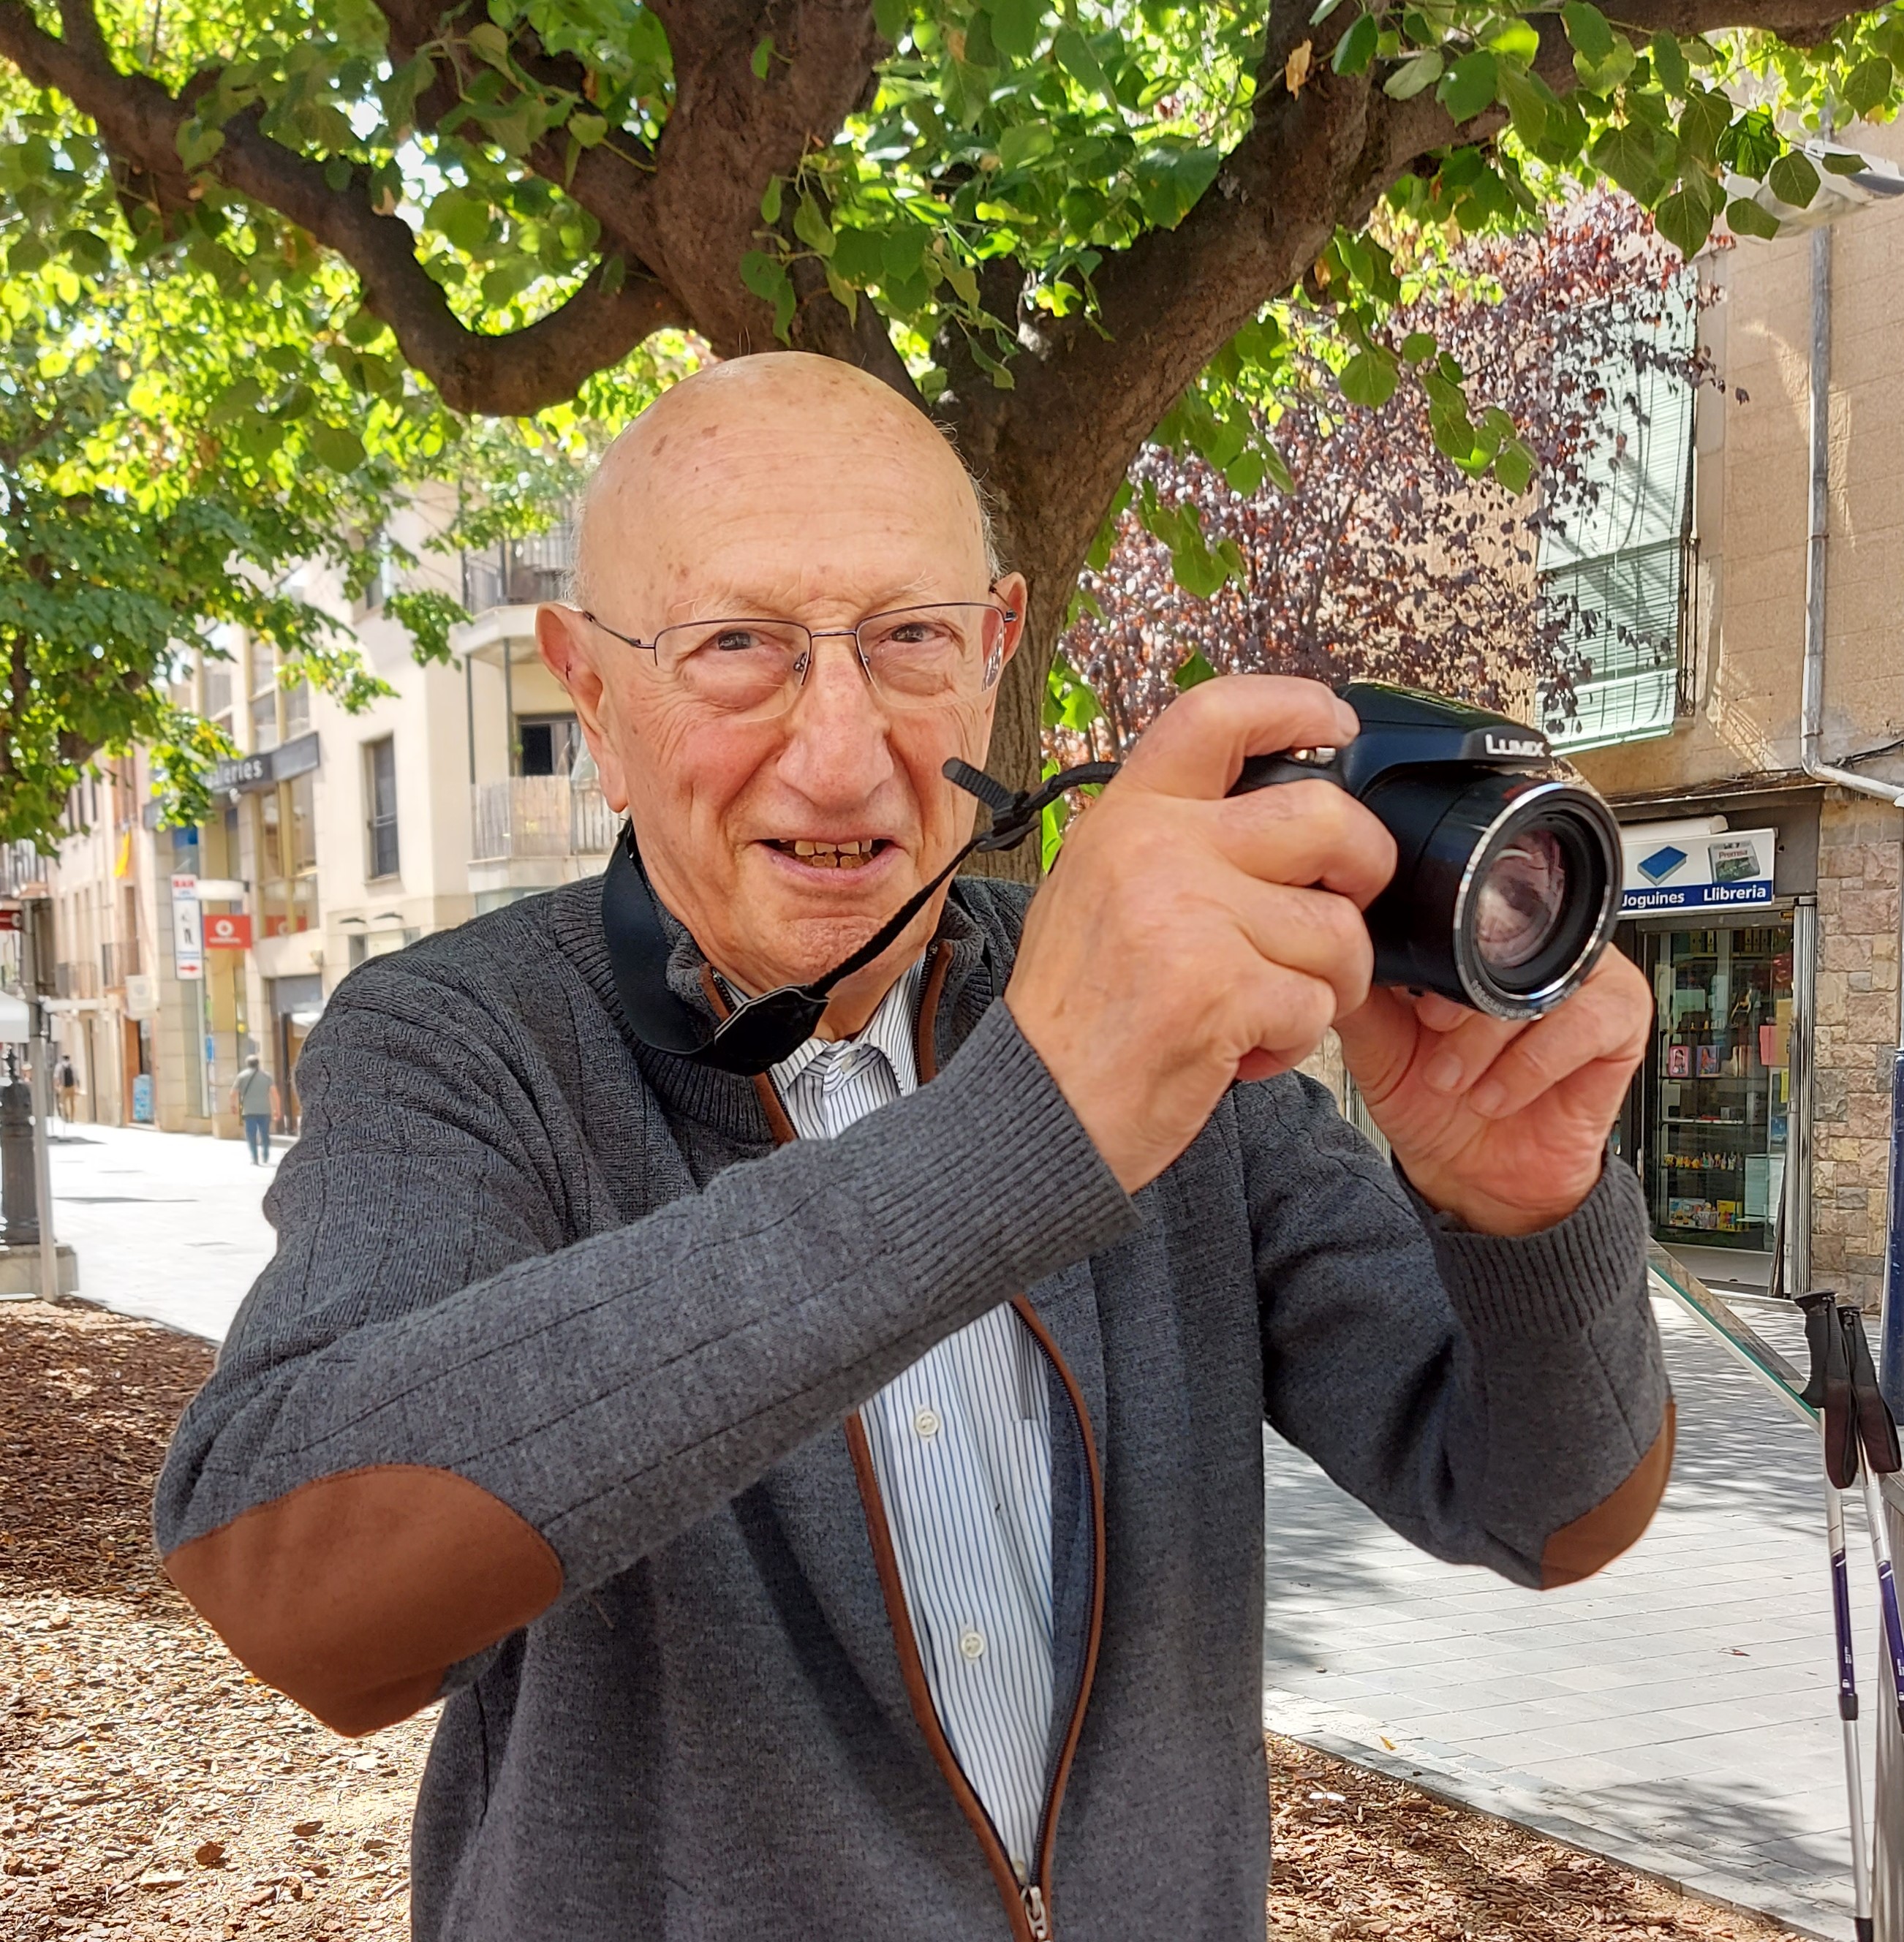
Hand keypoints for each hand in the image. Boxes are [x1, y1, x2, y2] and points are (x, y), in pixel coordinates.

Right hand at [1006, 675, 1396, 1193]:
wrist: (1036, 1112)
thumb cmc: (1073, 1016)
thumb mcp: (1093, 892)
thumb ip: (1170, 842)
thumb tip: (1271, 811)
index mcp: (1126, 818)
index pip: (1216, 715)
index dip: (1294, 705)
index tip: (1338, 723)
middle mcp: (1156, 850)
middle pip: (1326, 819)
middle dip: (1364, 870)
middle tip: (1343, 910)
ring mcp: (1191, 916)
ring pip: (1338, 930)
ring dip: (1322, 984)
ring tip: (1260, 1010)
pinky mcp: (1223, 988)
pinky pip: (1318, 1003)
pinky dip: (1293, 1041)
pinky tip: (1239, 1051)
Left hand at [1333, 949, 1650, 1235]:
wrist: (1473, 1176)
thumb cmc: (1433, 1101)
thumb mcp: (1380, 1046)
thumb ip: (1364, 996)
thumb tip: (1339, 953)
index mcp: (1479, 941)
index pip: (1466, 914)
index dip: (1433, 956)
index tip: (1408, 1003)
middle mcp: (1535, 949)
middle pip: (1508, 943)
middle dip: (1459, 1001)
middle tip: (1430, 1039)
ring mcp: (1584, 978)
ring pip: (1543, 983)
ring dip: (1488, 1039)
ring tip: (1456, 1080)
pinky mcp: (1621, 1019)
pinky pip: (1586, 1023)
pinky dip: (1531, 1065)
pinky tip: (1496, 1096)